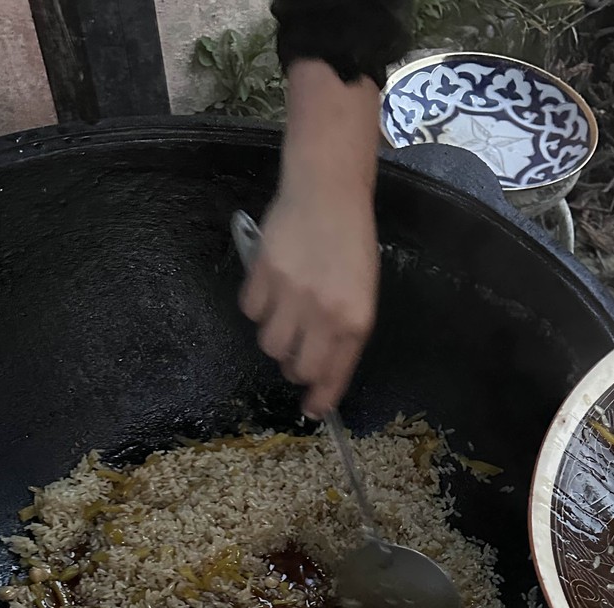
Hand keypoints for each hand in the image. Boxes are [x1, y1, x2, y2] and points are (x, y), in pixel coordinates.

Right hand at [240, 65, 380, 417]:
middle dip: (295, 368)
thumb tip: (323, 370)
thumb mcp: (362, 293)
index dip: (321, 398)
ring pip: (270, 344)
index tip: (313, 409)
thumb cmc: (351, 244)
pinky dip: (257, 307)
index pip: (334, 375)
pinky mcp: (263, 274)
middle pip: (296, 367)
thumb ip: (345, 331)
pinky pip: (250, 311)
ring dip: (275, 339)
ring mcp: (291, 294)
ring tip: (284, 318)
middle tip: (296, 356)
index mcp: (355, 321)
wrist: (328, 192)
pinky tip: (270, 290)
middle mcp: (324, 313)